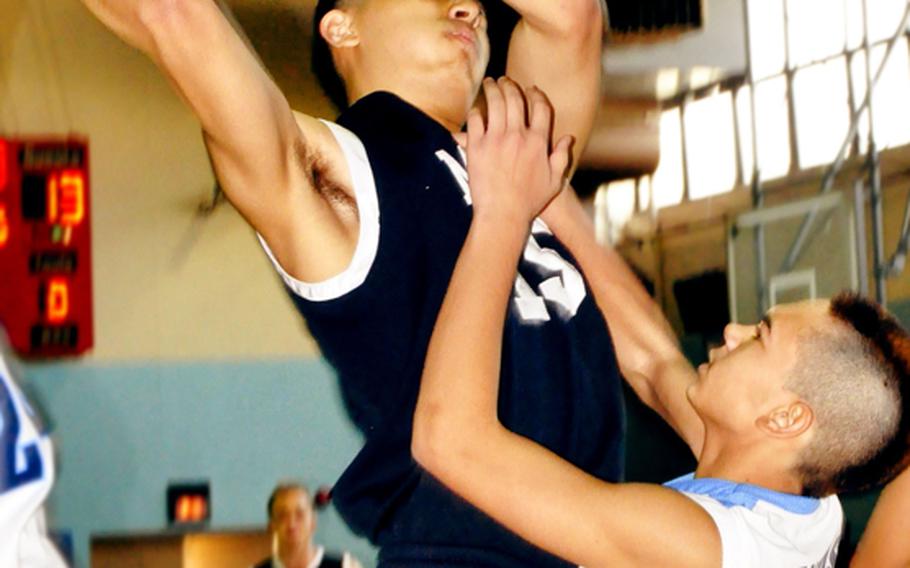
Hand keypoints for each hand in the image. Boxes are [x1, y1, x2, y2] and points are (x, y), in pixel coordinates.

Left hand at [464, 78, 572, 225]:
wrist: (502, 214)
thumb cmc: (529, 202)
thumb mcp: (554, 181)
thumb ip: (561, 157)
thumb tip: (568, 138)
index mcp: (538, 142)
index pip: (540, 108)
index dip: (536, 95)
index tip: (531, 89)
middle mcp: (518, 136)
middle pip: (516, 99)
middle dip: (511, 85)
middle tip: (505, 80)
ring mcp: (496, 140)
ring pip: (495, 104)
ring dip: (492, 90)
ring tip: (490, 84)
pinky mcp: (477, 147)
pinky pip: (476, 120)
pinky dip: (477, 111)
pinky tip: (477, 109)